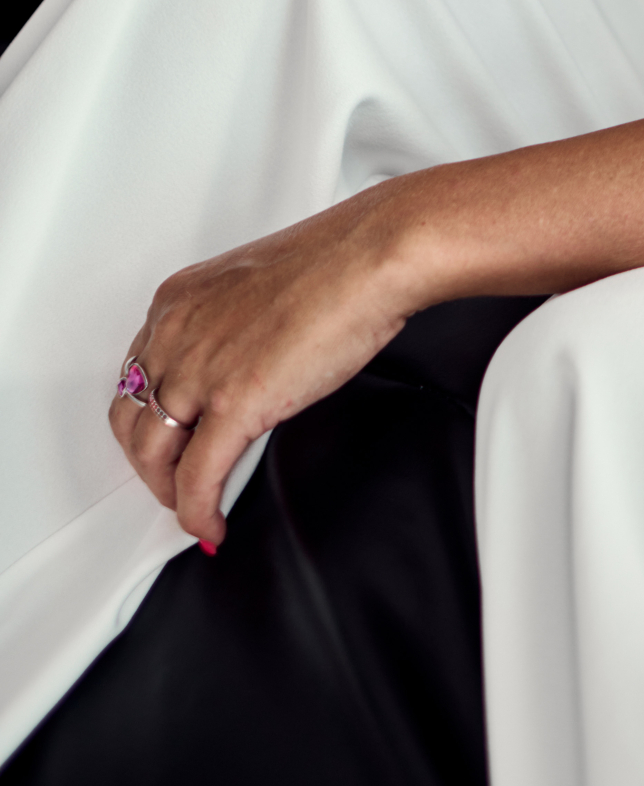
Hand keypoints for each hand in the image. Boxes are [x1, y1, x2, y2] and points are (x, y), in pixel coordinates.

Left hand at [108, 187, 419, 549]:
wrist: (370, 258)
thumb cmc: (335, 261)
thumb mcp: (254, 286)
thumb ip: (230, 325)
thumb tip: (240, 363)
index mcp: (178, 301)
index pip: (136, 374)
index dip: (145, 417)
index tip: (164, 436)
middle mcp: (176, 333)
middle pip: (131, 419)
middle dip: (148, 461)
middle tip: (170, 481)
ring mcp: (199, 370)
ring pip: (153, 455)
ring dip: (169, 492)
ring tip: (192, 508)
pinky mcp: (232, 405)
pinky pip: (197, 478)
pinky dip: (197, 512)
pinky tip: (211, 527)